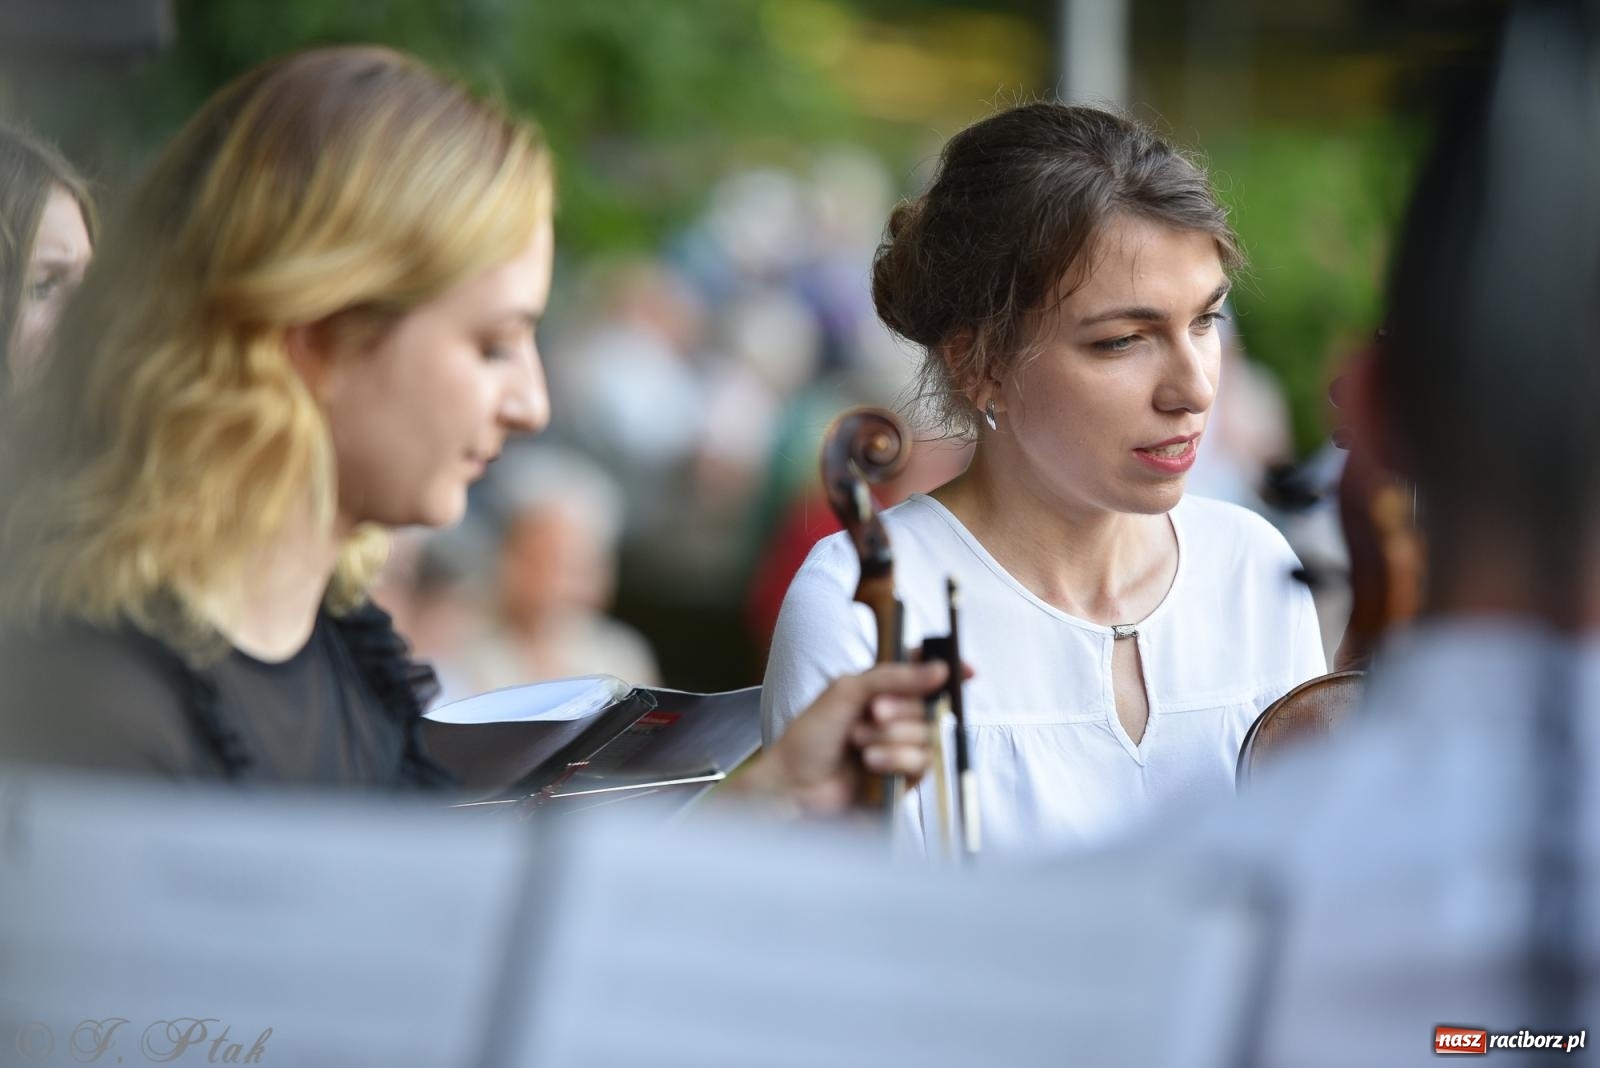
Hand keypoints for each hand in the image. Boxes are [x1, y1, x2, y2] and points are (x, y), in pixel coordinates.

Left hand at [736, 660, 951, 816]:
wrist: (795, 783)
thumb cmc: (810, 736)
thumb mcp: (847, 690)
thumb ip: (894, 676)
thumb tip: (940, 669)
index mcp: (880, 690)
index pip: (922, 672)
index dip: (946, 669)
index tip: (964, 671)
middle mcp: (894, 717)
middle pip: (929, 704)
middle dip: (903, 708)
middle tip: (874, 712)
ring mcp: (900, 747)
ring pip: (928, 734)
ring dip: (894, 735)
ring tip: (859, 742)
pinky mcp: (904, 778)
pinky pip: (923, 762)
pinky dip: (898, 758)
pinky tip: (871, 761)